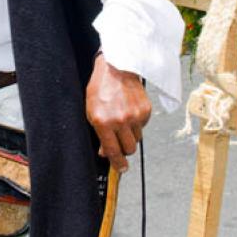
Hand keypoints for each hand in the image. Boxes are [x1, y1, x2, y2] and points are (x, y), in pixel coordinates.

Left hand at [85, 52, 150, 172]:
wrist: (116, 68)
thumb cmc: (101, 87)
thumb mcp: (91, 111)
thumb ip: (99, 134)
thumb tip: (106, 152)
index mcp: (103, 122)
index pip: (113, 151)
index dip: (118, 164)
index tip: (121, 168)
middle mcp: (120, 121)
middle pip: (129, 149)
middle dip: (124, 149)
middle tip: (119, 141)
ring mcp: (135, 116)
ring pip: (137, 139)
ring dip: (130, 135)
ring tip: (122, 119)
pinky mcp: (145, 111)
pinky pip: (143, 127)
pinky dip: (137, 123)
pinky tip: (129, 110)